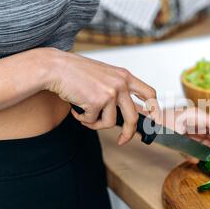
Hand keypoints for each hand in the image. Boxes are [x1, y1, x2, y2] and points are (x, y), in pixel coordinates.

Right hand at [44, 48, 160, 144]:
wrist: (55, 67)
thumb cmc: (76, 72)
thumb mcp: (105, 76)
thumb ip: (118, 89)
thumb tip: (128, 113)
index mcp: (125, 76)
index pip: (149, 93)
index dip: (154, 109)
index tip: (154, 121)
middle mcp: (120, 84)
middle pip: (133, 117)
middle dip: (128, 133)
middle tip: (122, 141)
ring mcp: (110, 93)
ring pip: (110, 122)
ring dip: (96, 124)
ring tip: (84, 115)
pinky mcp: (97, 101)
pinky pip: (93, 121)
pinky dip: (83, 120)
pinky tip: (76, 109)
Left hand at [161, 107, 209, 162]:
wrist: (147, 124)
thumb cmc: (159, 126)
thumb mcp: (175, 138)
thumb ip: (189, 149)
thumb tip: (198, 160)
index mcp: (198, 116)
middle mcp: (199, 120)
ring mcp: (195, 127)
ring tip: (208, 161)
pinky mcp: (190, 134)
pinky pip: (200, 143)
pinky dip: (201, 152)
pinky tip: (197, 159)